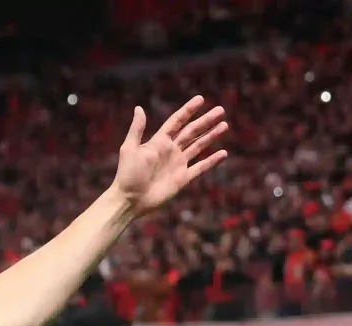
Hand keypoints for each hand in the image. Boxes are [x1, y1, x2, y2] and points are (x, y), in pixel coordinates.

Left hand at [111, 95, 227, 216]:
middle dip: (206, 120)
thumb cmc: (127, 175)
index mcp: (159, 141)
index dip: (188, 110)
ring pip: (199, 146)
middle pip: (192, 131)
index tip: (200, 99)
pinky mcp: (183, 179)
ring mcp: (178, 164)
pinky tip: (223, 153)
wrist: (130, 200)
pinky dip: (212, 161)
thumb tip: (139, 108)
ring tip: (224, 125)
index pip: (177, 121)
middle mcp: (171, 150)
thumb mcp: (129, 149)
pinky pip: (201, 167)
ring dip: (211, 135)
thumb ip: (137, 129)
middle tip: (220, 110)